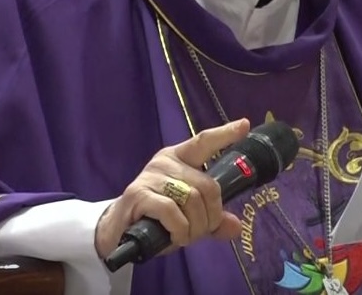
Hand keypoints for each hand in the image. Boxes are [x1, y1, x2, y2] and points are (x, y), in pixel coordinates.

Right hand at [95, 118, 250, 258]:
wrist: (117, 231)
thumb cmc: (156, 219)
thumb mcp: (189, 218)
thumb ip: (212, 220)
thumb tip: (235, 227)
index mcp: (179, 159)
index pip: (204, 141)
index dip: (225, 134)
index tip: (244, 125)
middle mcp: (165, 162)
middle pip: (207, 186)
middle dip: (210, 217)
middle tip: (199, 232)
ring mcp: (150, 176)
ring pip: (192, 200)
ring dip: (194, 227)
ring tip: (184, 236)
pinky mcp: (138, 195)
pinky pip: (171, 211)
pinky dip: (179, 230)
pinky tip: (173, 237)